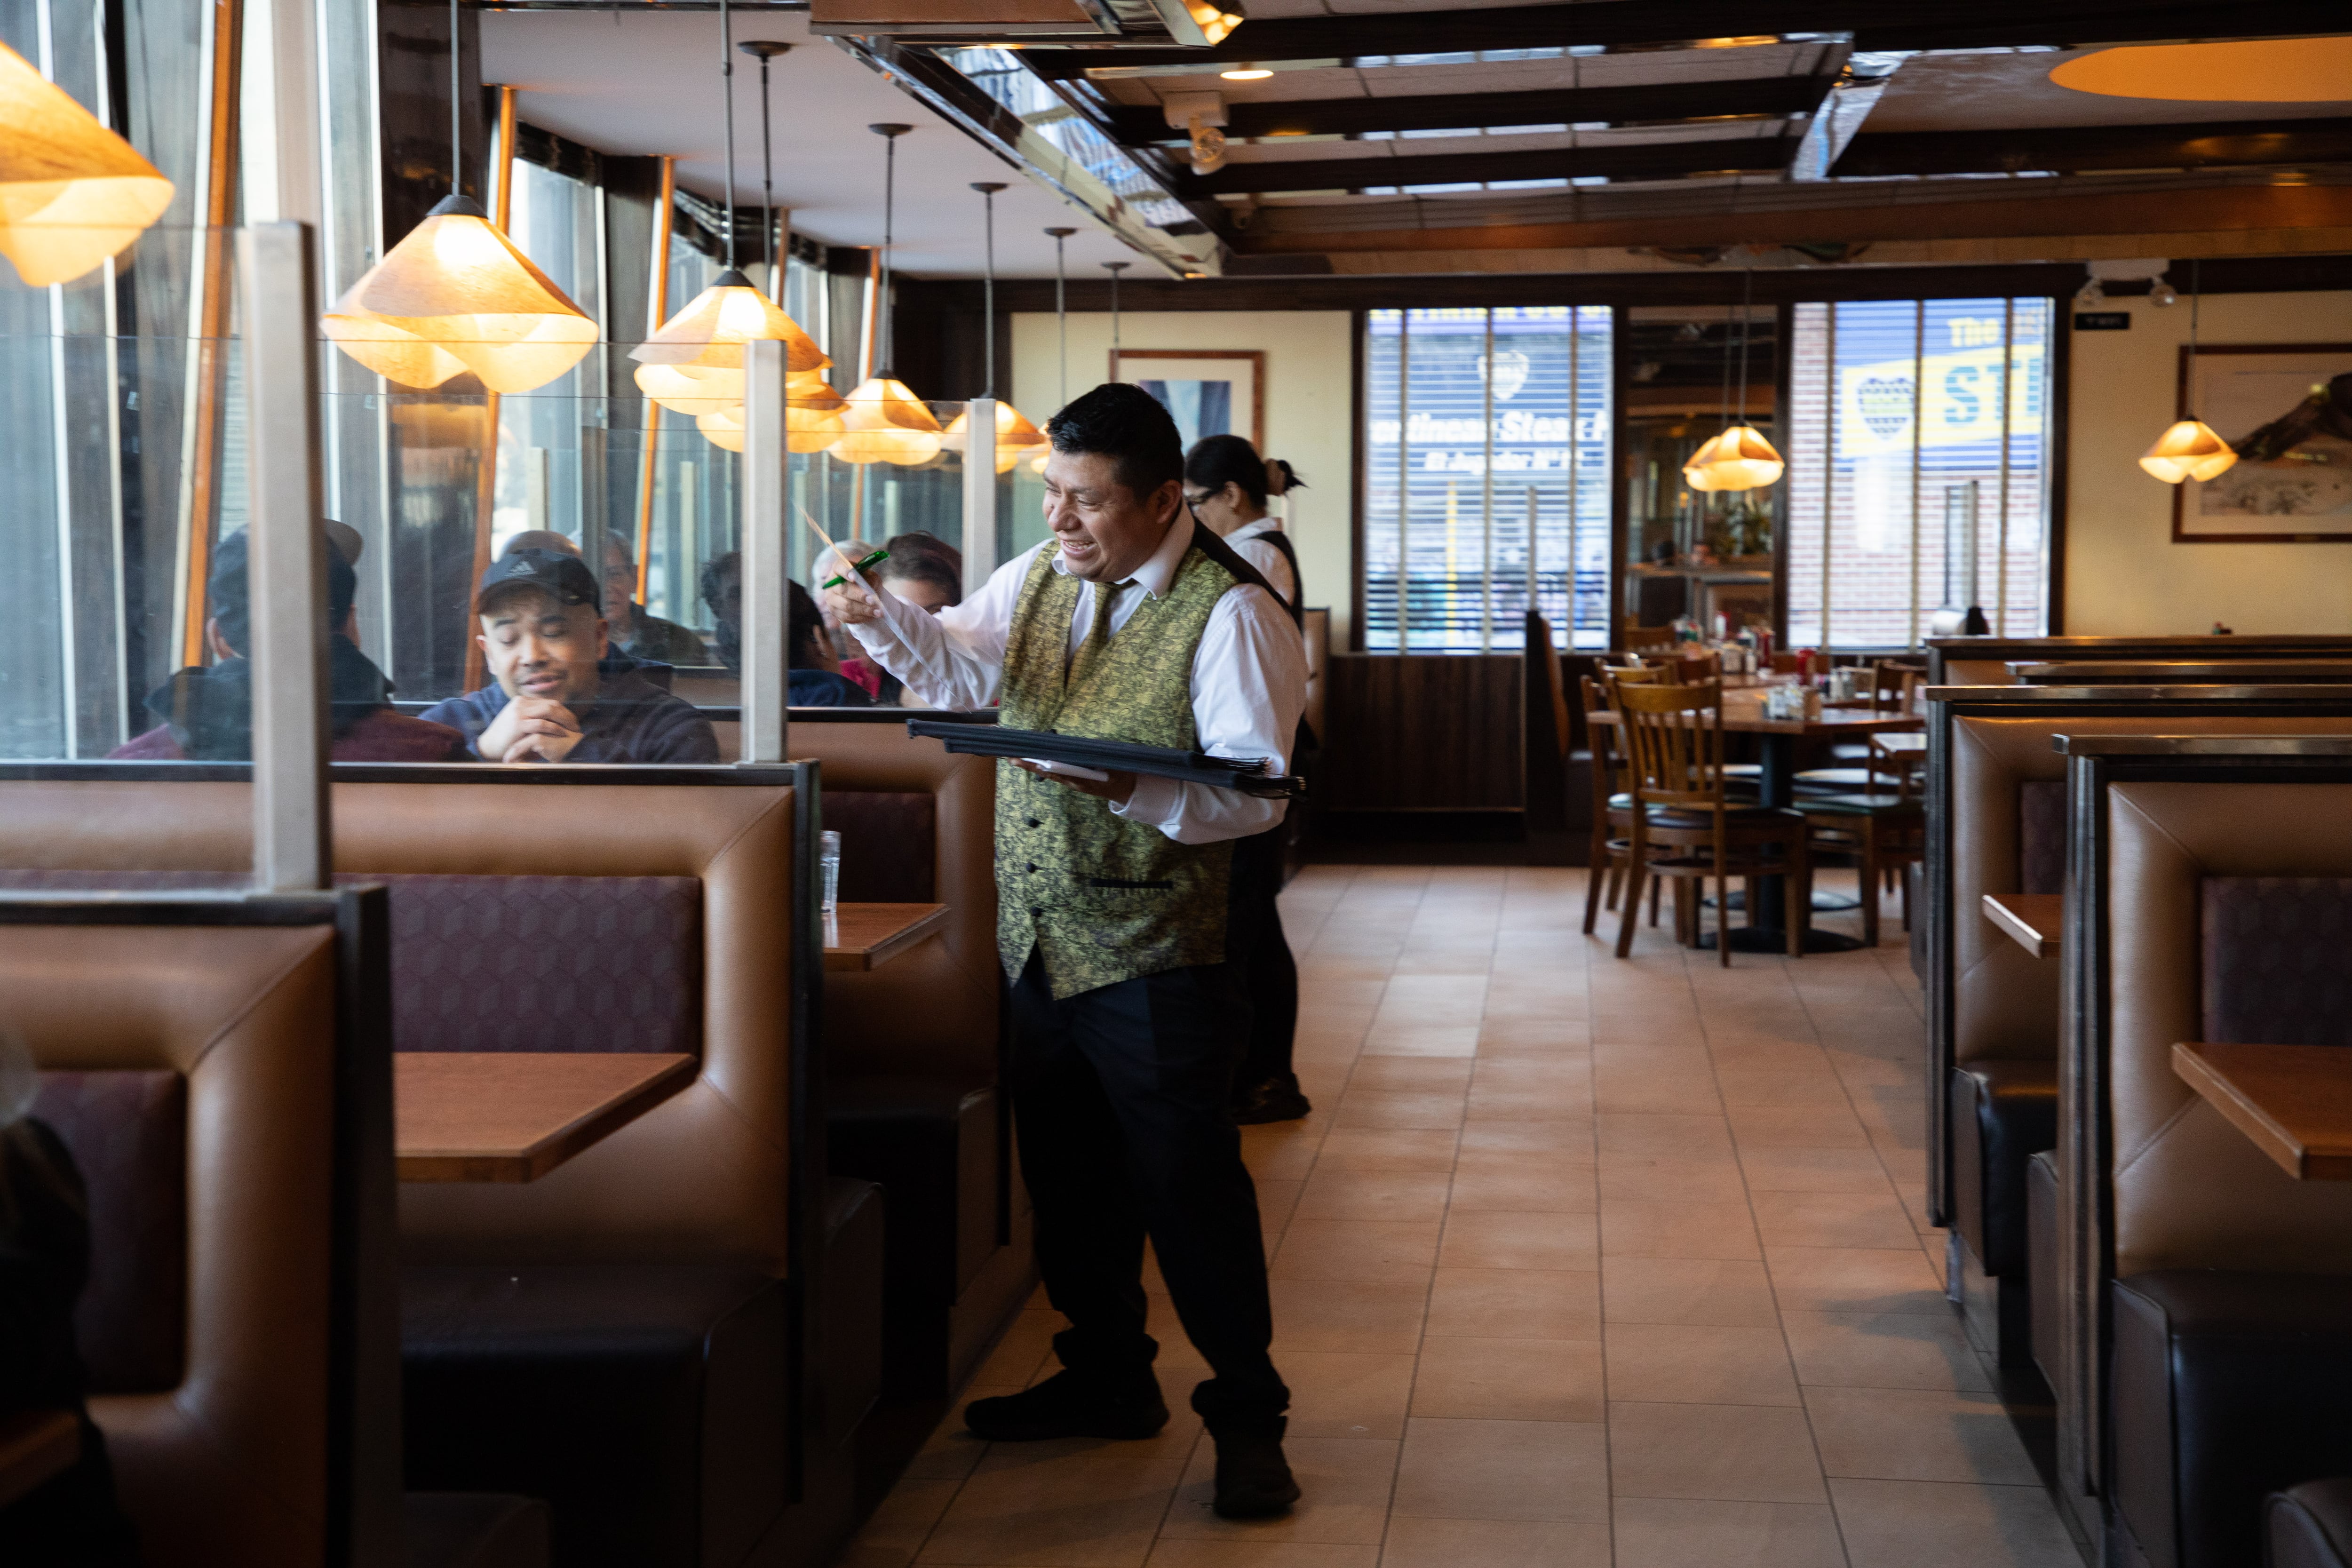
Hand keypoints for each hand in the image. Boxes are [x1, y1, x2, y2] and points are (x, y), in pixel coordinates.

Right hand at [479, 695, 581, 763]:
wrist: (489, 745)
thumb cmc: (507, 737)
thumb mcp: (522, 722)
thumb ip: (535, 718)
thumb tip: (555, 719)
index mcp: (523, 701)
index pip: (550, 702)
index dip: (564, 711)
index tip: (573, 721)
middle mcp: (521, 703)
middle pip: (552, 705)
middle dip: (567, 715)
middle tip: (576, 726)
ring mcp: (519, 712)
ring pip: (549, 710)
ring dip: (564, 720)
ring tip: (573, 729)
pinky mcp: (518, 724)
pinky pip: (542, 724)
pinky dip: (555, 728)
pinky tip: (562, 733)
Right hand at [820, 571, 882, 627]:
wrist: (860, 594)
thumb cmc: (865, 581)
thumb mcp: (870, 576)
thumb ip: (870, 580)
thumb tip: (871, 591)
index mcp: (838, 568)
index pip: (838, 567)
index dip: (846, 572)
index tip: (854, 578)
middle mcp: (831, 583)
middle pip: (843, 589)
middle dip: (859, 596)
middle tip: (873, 600)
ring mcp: (831, 598)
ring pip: (846, 605)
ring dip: (863, 609)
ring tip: (877, 611)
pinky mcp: (834, 612)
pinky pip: (847, 617)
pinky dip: (861, 617)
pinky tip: (871, 616)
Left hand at [1015, 760, 1135, 805]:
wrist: (1124, 789)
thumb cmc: (1118, 773)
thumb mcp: (1111, 765)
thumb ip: (1096, 757)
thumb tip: (1082, 747)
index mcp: (1082, 779)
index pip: (1058, 772)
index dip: (1043, 766)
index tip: (1030, 761)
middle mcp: (1073, 782)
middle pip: (1048, 773)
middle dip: (1030, 766)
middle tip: (1012, 759)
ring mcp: (1071, 783)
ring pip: (1048, 774)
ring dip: (1032, 766)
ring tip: (1015, 759)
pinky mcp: (1071, 781)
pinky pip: (1054, 774)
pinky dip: (1042, 767)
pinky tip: (1031, 761)